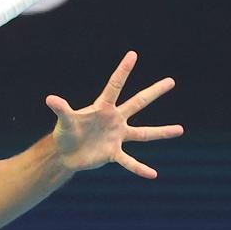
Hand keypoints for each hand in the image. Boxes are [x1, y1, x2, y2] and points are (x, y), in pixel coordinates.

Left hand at [46, 51, 183, 178]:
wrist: (66, 153)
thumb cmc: (66, 133)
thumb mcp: (65, 121)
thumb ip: (61, 110)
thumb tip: (50, 99)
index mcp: (103, 108)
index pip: (115, 86)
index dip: (123, 71)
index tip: (133, 54)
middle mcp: (114, 119)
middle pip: (138, 103)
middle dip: (154, 92)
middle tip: (171, 81)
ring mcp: (117, 136)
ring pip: (143, 134)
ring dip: (161, 132)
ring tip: (180, 129)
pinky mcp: (114, 153)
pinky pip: (129, 161)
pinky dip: (139, 168)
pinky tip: (153, 174)